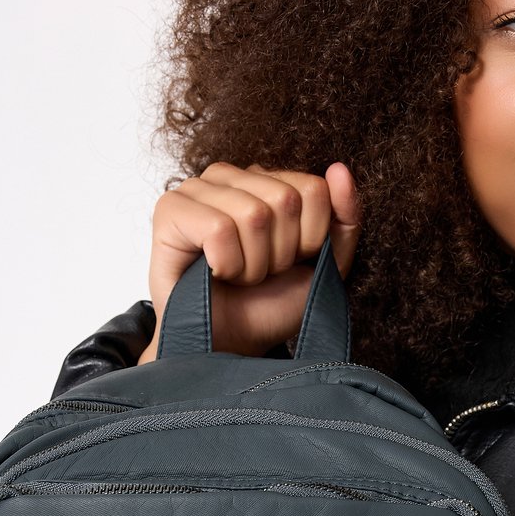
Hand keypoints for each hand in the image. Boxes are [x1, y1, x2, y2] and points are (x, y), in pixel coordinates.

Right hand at [136, 160, 361, 361]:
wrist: (230, 345)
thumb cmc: (271, 304)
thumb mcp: (324, 263)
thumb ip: (344, 218)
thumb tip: (339, 170)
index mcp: (266, 180)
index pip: (313, 190)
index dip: (309, 239)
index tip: (287, 262)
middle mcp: (231, 176)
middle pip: (285, 200)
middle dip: (280, 253)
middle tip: (259, 273)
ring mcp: (197, 188)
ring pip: (254, 214)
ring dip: (253, 264)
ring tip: (236, 275)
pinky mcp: (170, 209)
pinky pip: (219, 228)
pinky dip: (227, 264)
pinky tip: (215, 273)